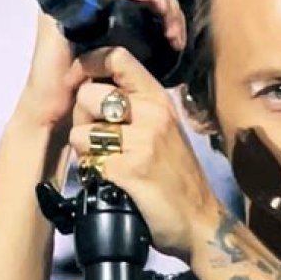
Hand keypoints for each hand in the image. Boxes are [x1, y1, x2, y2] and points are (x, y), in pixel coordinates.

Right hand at [14, 0, 185, 132]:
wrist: (58, 111)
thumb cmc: (92, 91)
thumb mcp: (128, 61)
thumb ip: (146, 41)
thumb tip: (175, 33)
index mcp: (103, 3)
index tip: (178, 32)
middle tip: (174, 25)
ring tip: (165, 14)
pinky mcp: (64, 2)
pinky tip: (148, 0)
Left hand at [70, 44, 219, 260]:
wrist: (200, 222)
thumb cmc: (177, 178)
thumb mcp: (165, 130)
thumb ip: (136, 106)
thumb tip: (94, 88)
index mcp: (159, 100)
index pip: (116, 57)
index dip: (88, 65)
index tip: (81, 83)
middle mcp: (152, 114)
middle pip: (88, 94)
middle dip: (81, 117)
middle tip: (96, 138)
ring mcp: (142, 141)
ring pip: (80, 130)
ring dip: (84, 150)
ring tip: (103, 161)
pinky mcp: (129, 170)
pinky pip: (88, 160)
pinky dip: (91, 173)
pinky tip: (108, 180)